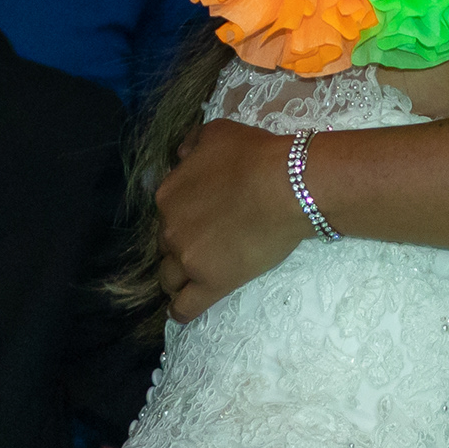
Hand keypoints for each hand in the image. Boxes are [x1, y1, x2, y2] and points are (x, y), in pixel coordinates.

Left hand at [154, 119, 311, 321]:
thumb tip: (181, 154)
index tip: (199, 221)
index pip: (165, 215)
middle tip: (202, 249)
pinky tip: (181, 314)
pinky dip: (181, 311)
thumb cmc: (255, 156)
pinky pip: (185, 307)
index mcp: (168, 194)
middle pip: (164, 247)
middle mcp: (169, 228)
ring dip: (176, 280)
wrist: (284, 186)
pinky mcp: (211, 283)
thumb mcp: (217, 133)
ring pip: (168, 279)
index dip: (181, 220)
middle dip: (178, 249)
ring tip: (188, 284)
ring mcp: (188, 259)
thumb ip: (192, 144)